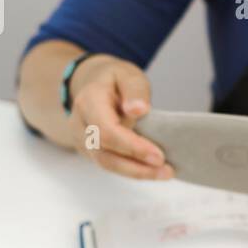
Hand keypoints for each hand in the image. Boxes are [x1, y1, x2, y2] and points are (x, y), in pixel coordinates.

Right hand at [68, 54, 174, 180]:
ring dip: (137, 172)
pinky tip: (154, 170)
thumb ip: (135, 89)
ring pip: (106, 164)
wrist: (94, 84)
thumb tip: (139, 110)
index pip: (106, 131)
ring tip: (165, 173)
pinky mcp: (91, 151)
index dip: (132, 146)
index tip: (158, 156)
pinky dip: (133, 169)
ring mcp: (82, 140)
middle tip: (168, 170)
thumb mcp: (128, 74)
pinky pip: (110, 164)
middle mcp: (80, 124)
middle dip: (137, 166)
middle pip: (105, 153)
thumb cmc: (114, 80)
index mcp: (88, 101)